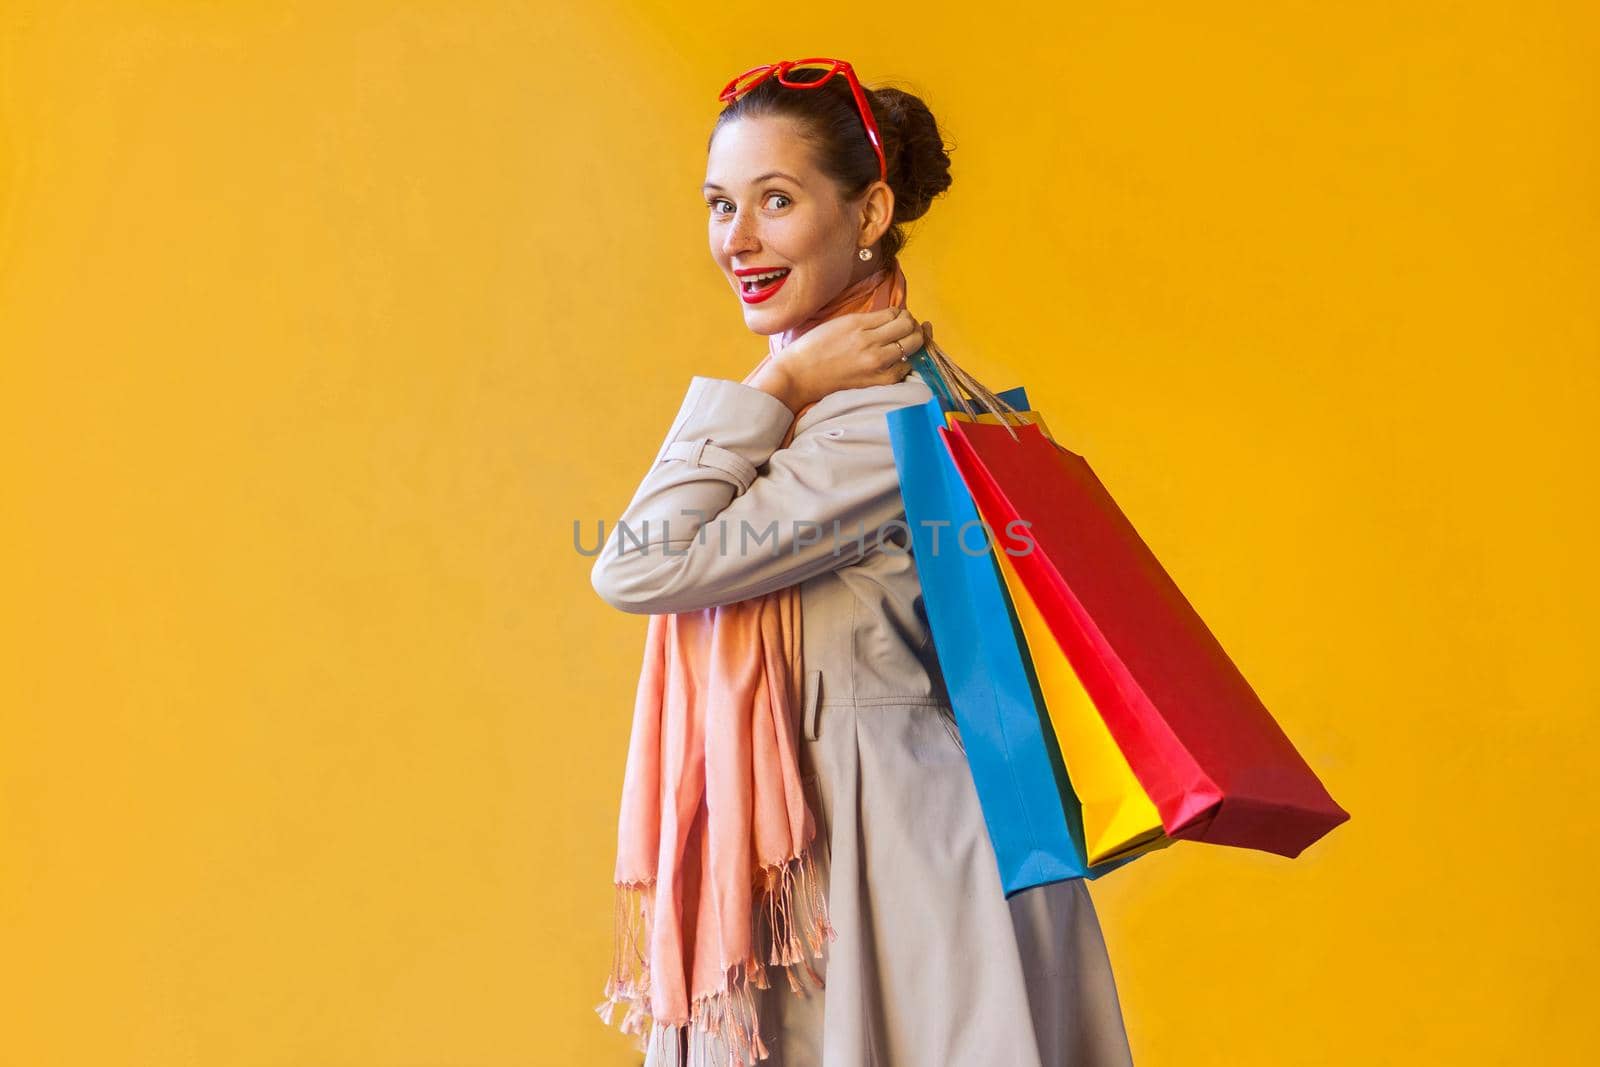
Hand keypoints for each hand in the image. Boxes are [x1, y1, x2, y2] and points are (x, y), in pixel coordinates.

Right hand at [756, 308, 926, 412]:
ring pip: (912, 347)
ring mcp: (876, 365)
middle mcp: (870, 344)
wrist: (798, 375)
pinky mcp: (877, 382)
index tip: (895, 317)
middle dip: (912, 325)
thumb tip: (892, 318)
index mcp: (859, 325)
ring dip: (913, 342)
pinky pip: (905, 369)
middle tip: (905, 327)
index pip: (895, 313)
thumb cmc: (814, 347)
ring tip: (905, 342)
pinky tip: (899, 360)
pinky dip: (906, 362)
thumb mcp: (839, 323)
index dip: (900, 314)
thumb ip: (867, 320)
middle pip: (909, 329)